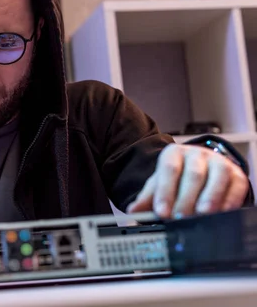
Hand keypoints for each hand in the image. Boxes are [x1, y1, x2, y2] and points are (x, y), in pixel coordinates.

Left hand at [127, 143, 248, 217]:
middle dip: (186, 199)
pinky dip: (230, 200)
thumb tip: (133, 211)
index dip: (165, 192)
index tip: (161, 212)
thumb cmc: (178, 177)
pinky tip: (222, 213)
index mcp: (174, 153)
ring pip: (217, 177)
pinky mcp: (237, 174)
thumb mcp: (160, 183)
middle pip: (193, 175)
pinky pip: (236, 186)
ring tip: (202, 214)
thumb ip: (147, 197)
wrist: (202, 167)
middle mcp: (197, 155)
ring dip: (210, 197)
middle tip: (179, 218)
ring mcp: (219, 162)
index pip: (168, 170)